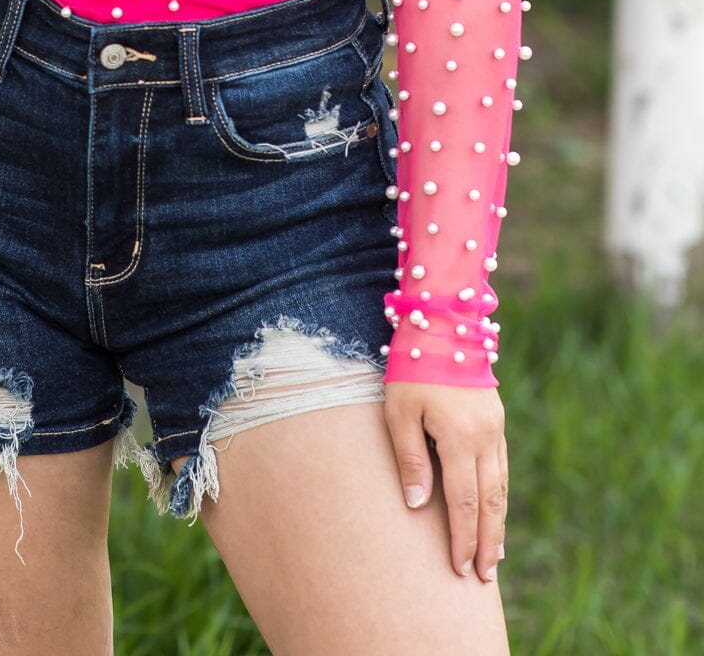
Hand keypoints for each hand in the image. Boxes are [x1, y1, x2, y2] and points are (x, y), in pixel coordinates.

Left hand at [384, 382, 507, 582]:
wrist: (444, 321)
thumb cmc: (412, 366)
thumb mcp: (399, 410)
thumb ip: (410, 458)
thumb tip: (419, 506)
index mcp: (460, 438)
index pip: (464, 503)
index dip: (463, 539)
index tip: (460, 569)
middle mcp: (485, 437)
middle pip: (490, 503)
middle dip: (488, 543)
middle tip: (485, 578)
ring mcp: (495, 428)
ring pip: (500, 486)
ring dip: (498, 524)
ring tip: (495, 557)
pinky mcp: (496, 419)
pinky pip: (501, 466)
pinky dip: (499, 495)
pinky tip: (495, 510)